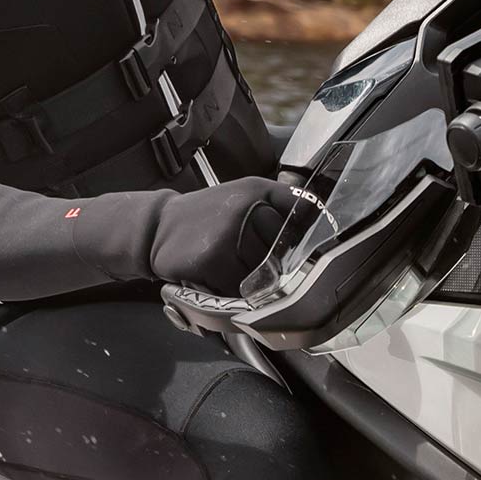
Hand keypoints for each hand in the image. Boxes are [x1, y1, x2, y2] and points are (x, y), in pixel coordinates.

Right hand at [148, 176, 310, 294]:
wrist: (157, 227)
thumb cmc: (208, 217)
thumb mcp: (244, 196)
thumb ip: (281, 203)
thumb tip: (323, 221)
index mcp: (257, 189)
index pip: (301, 213)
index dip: (305, 234)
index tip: (305, 246)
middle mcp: (246, 207)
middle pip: (283, 252)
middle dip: (271, 263)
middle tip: (246, 258)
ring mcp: (228, 234)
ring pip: (263, 274)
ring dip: (249, 280)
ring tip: (228, 265)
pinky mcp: (211, 259)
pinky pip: (239, 289)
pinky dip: (229, 289)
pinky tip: (214, 275)